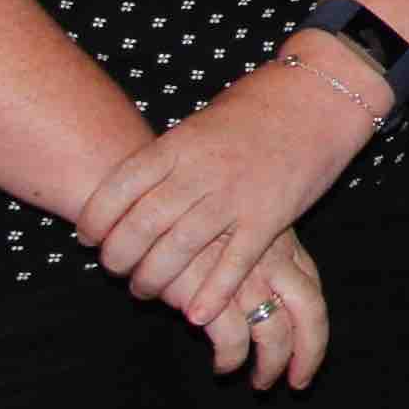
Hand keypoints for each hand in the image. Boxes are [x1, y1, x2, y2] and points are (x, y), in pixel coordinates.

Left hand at [76, 53, 370, 330]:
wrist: (321, 95)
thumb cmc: (260, 104)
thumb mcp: (202, 122)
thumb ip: (171, 157)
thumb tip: (135, 189)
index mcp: (178, 144)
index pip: (118, 190)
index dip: (95, 221)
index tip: (87, 238)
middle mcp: (201, 172)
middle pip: (141, 226)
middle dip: (119, 257)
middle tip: (115, 269)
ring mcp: (236, 195)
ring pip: (179, 250)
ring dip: (154, 279)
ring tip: (144, 289)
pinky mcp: (270, 217)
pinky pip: (234, 263)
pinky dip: (212, 292)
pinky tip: (195, 313)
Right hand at [199, 228, 331, 391]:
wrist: (150, 207)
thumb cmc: (187, 215)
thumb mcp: (232, 225)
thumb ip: (252, 252)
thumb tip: (265, 291)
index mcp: (280, 243)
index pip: (311, 290)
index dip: (313, 326)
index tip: (308, 352)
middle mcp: (271, 261)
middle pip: (310, 312)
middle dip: (309, 352)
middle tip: (298, 381)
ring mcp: (245, 279)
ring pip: (275, 335)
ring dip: (270, 365)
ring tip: (260, 382)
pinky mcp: (213, 296)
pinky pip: (234, 342)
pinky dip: (231, 360)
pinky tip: (222, 367)